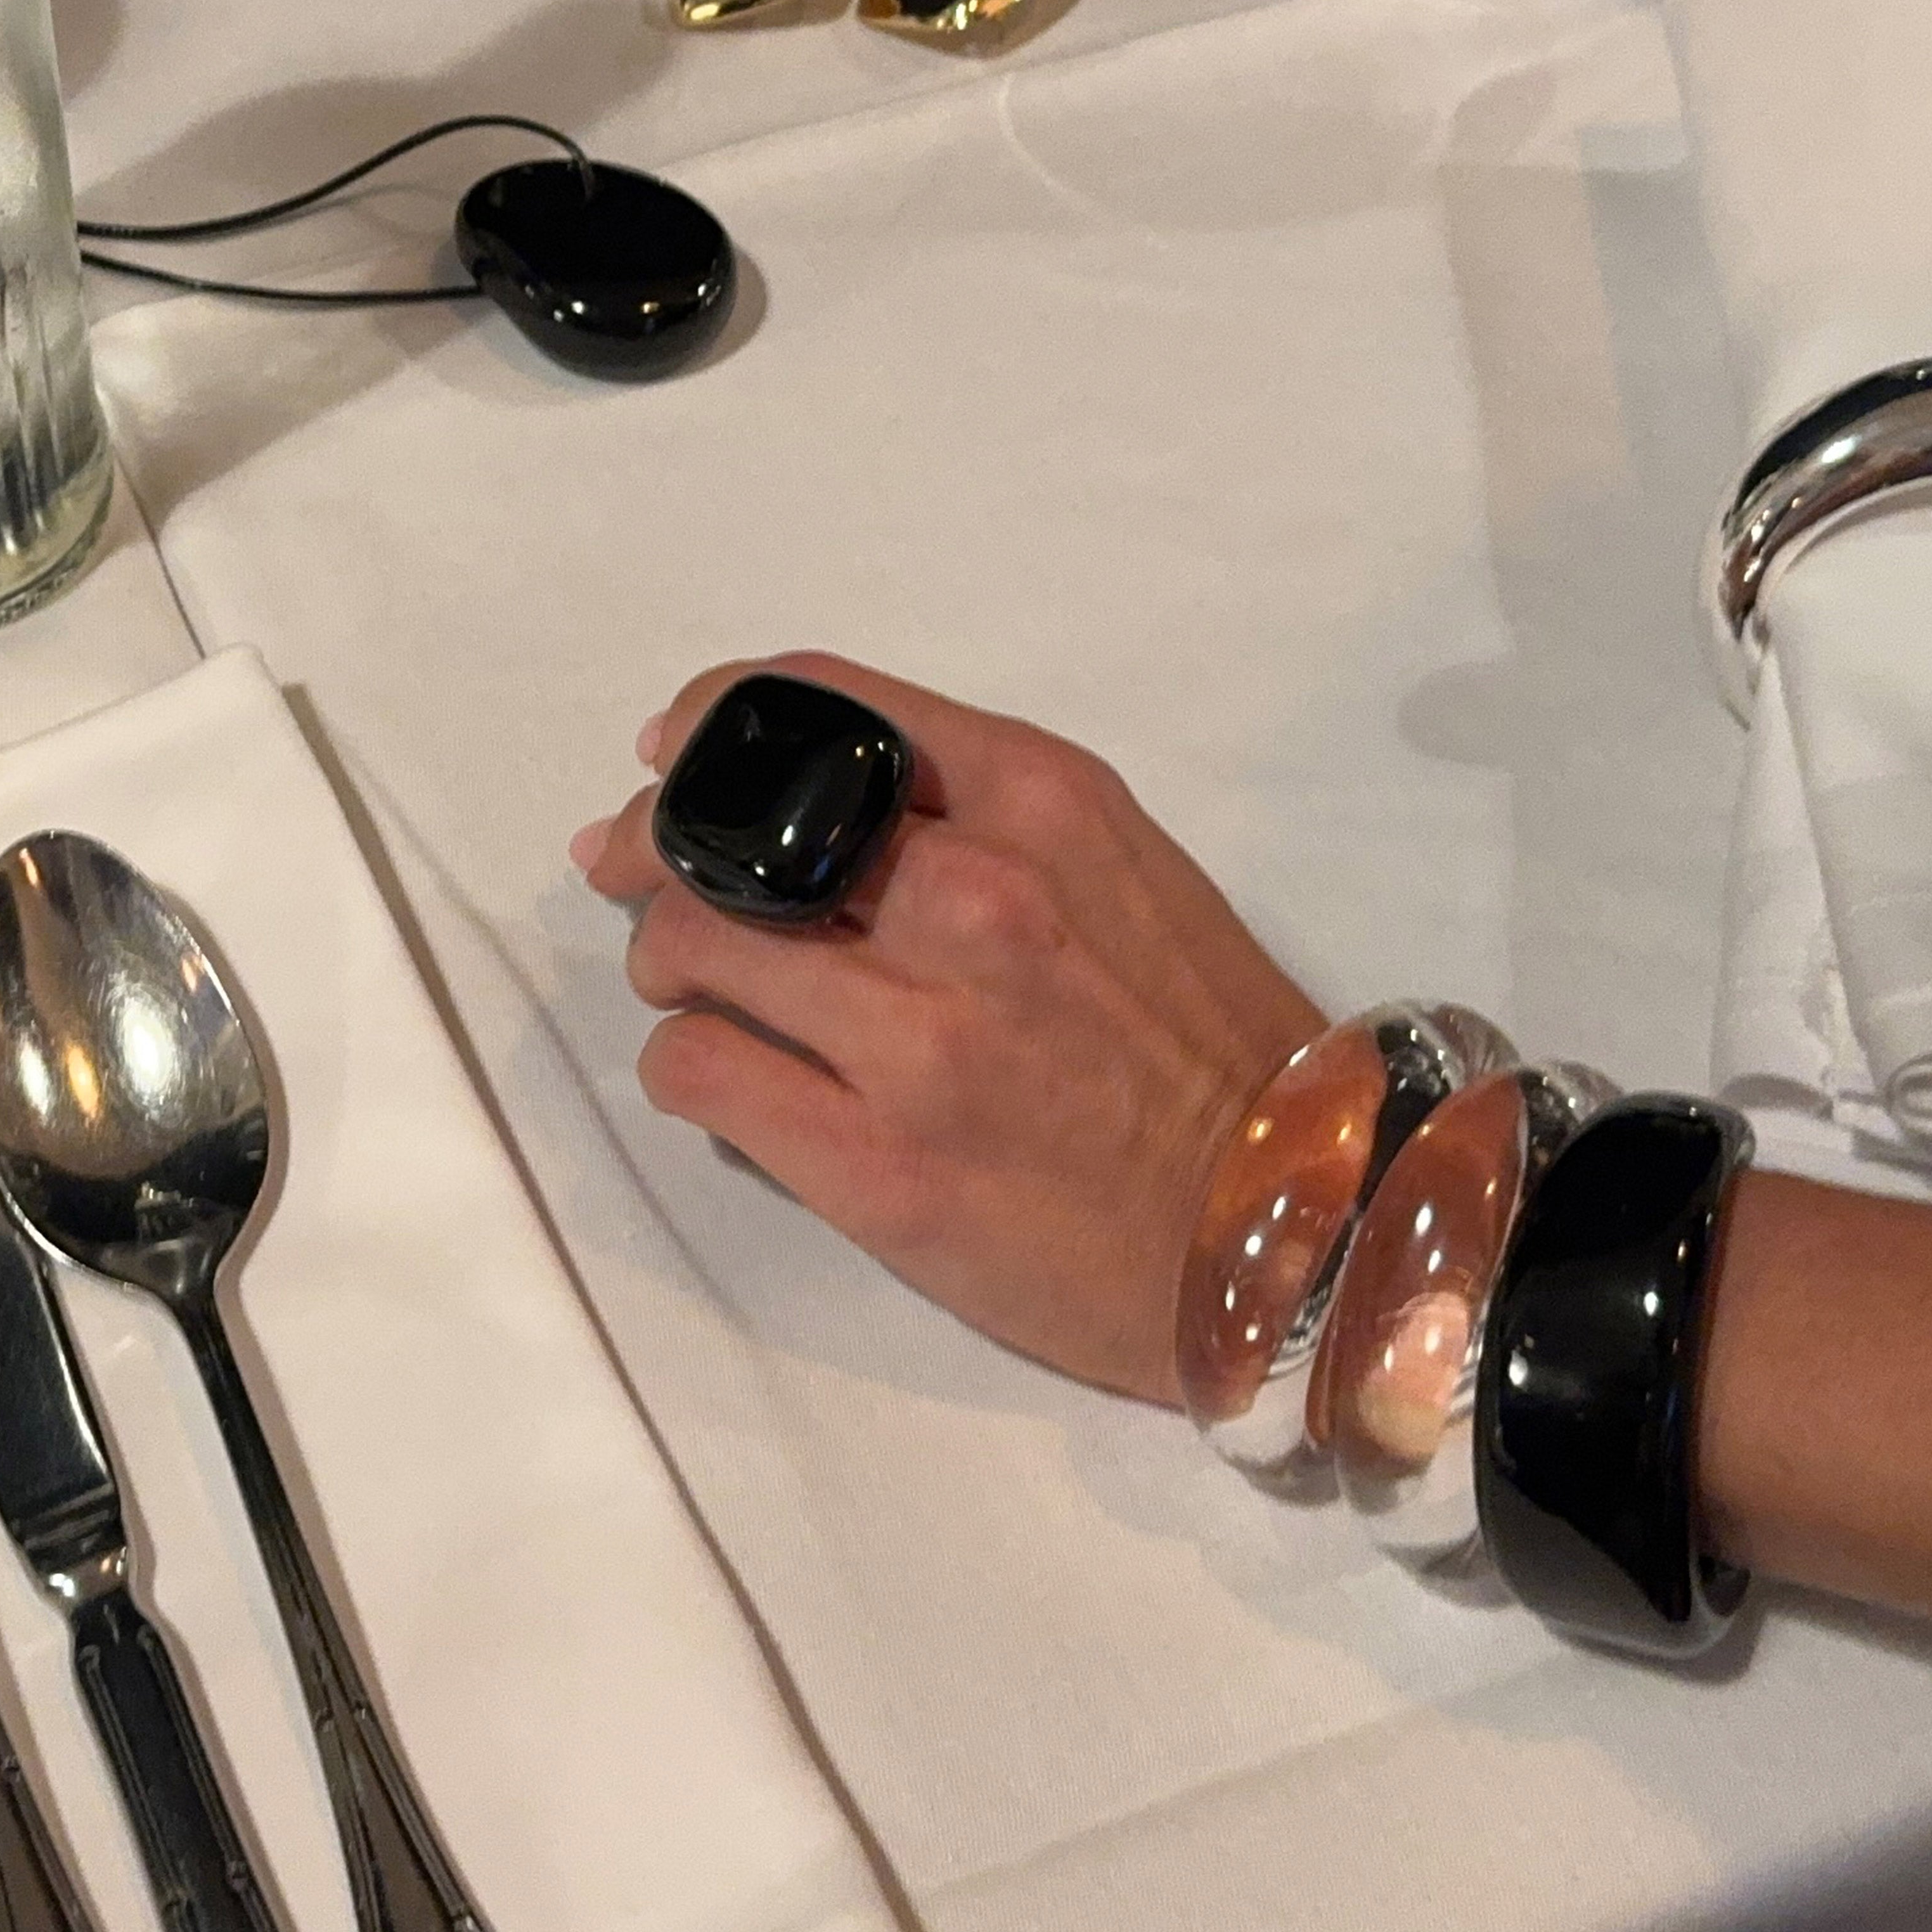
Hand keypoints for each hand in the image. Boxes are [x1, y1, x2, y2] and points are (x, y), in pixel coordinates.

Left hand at [572, 652, 1323, 1403]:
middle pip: (720, 833)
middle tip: (639, 884)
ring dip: (667, 968)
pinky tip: (734, 1083)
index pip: (814, 707)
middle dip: (653, 853)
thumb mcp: (1117, 867)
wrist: (1292, 1224)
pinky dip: (688, 1068)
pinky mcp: (877, 1166)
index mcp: (1039, 803)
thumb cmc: (1202, 1043)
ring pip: (686, 949)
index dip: (707, 728)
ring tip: (705, 996)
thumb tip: (785, 794)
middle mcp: (976, 901)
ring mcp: (922, 1039)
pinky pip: (697, 1074)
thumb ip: (971, 815)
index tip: (670, 763)